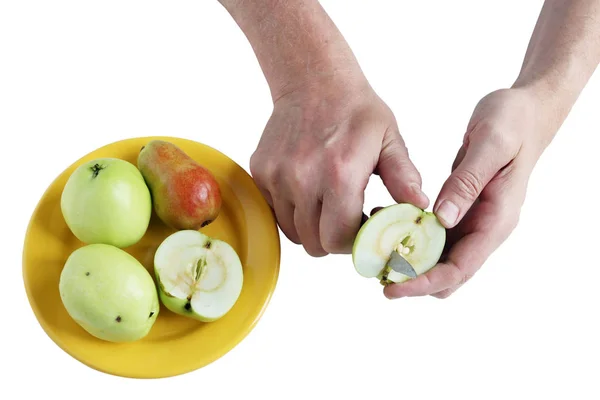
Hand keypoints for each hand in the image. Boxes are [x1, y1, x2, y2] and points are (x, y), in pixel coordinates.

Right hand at [250, 78, 429, 255]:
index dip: (354, 242)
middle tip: (346, 220)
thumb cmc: (356, 111)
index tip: (363, 228)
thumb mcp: (389, 139)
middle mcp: (303, 179)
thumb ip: (404, 177)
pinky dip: (292, 211)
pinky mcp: (260, 172)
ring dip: (311, 227)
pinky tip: (308, 190)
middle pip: (314, 244)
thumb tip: (420, 207)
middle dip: (333, 240)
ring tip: (327, 204)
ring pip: (292, 232)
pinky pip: (275, 212)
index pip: (339, 239)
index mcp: (339, 174)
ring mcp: (277, 176)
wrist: (314, 80)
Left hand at [384, 88, 548, 298]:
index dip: (425, 282)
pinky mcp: (460, 209)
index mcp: (497, 220)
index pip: (460, 269)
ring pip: (438, 257)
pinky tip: (386, 221)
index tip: (393, 286)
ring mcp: (472, 220)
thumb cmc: (513, 123)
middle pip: (447, 274)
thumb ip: (468, 183)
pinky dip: (409, 235)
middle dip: (413, 278)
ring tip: (374, 246)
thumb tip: (443, 219)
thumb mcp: (491, 144)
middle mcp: (484, 228)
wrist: (524, 111)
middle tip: (376, 270)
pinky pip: (433, 234)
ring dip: (408, 258)